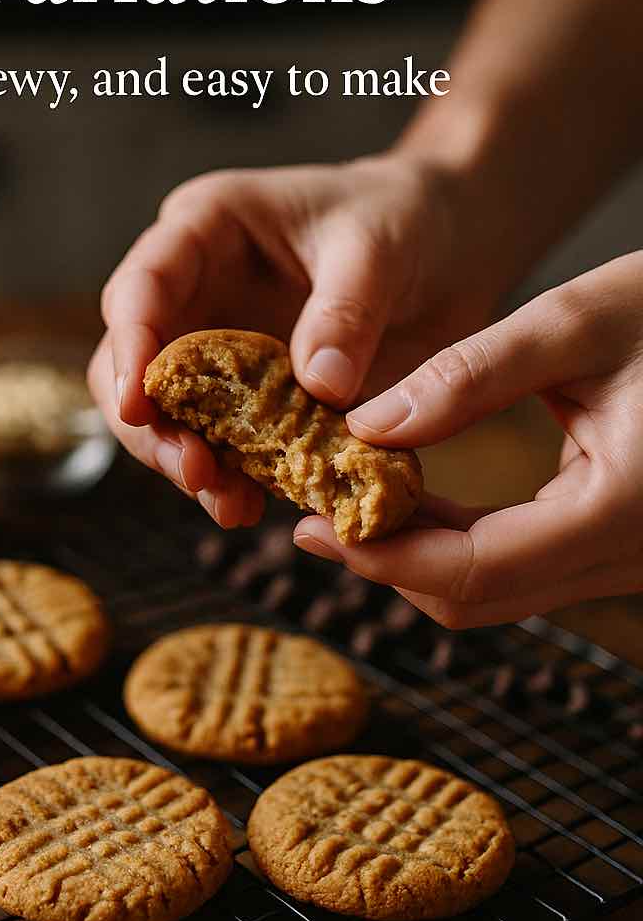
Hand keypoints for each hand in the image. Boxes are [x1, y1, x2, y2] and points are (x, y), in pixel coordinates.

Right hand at [88, 153, 497, 526]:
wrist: (449, 243)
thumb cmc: (403, 217)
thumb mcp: (379, 249)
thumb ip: (346, 311)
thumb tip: (320, 387)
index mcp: (206, 228)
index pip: (140, 288)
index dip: (130, 347)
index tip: (139, 405)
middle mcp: (194, 287)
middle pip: (131, 363)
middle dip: (152, 424)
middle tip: (196, 472)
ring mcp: (217, 345)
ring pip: (166, 415)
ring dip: (187, 463)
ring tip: (232, 505)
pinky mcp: (248, 394)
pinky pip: (222, 442)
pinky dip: (232, 477)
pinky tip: (257, 506)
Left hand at [294, 252, 642, 626]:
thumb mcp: (579, 321)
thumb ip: (472, 375)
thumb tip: (367, 426)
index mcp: (623, 510)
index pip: (475, 570)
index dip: (382, 556)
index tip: (311, 524)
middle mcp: (633, 556)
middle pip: (479, 598)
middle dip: (388, 564)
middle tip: (312, 514)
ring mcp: (631, 558)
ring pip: (500, 591)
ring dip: (420, 556)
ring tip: (348, 500)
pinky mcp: (622, 541)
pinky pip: (526, 565)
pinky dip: (462, 542)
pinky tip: (412, 497)